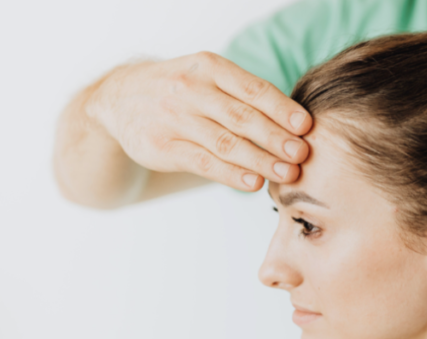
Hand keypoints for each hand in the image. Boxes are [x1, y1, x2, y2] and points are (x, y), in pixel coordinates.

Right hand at [87, 51, 311, 191]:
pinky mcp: (161, 147)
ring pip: (225, 142)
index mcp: (210, 67)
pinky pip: (203, 162)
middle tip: (303, 154)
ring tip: (288, 174)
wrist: (119, 99)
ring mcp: (173, 118)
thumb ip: (245, 96)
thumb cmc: (183, 91)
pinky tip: (254, 183)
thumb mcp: (209, 78)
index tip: (306, 127)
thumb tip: (298, 126)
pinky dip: (232, 174)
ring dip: (260, 160)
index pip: (252, 89)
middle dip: (276, 137)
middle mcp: (191, 89)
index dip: (282, 109)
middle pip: (242, 117)